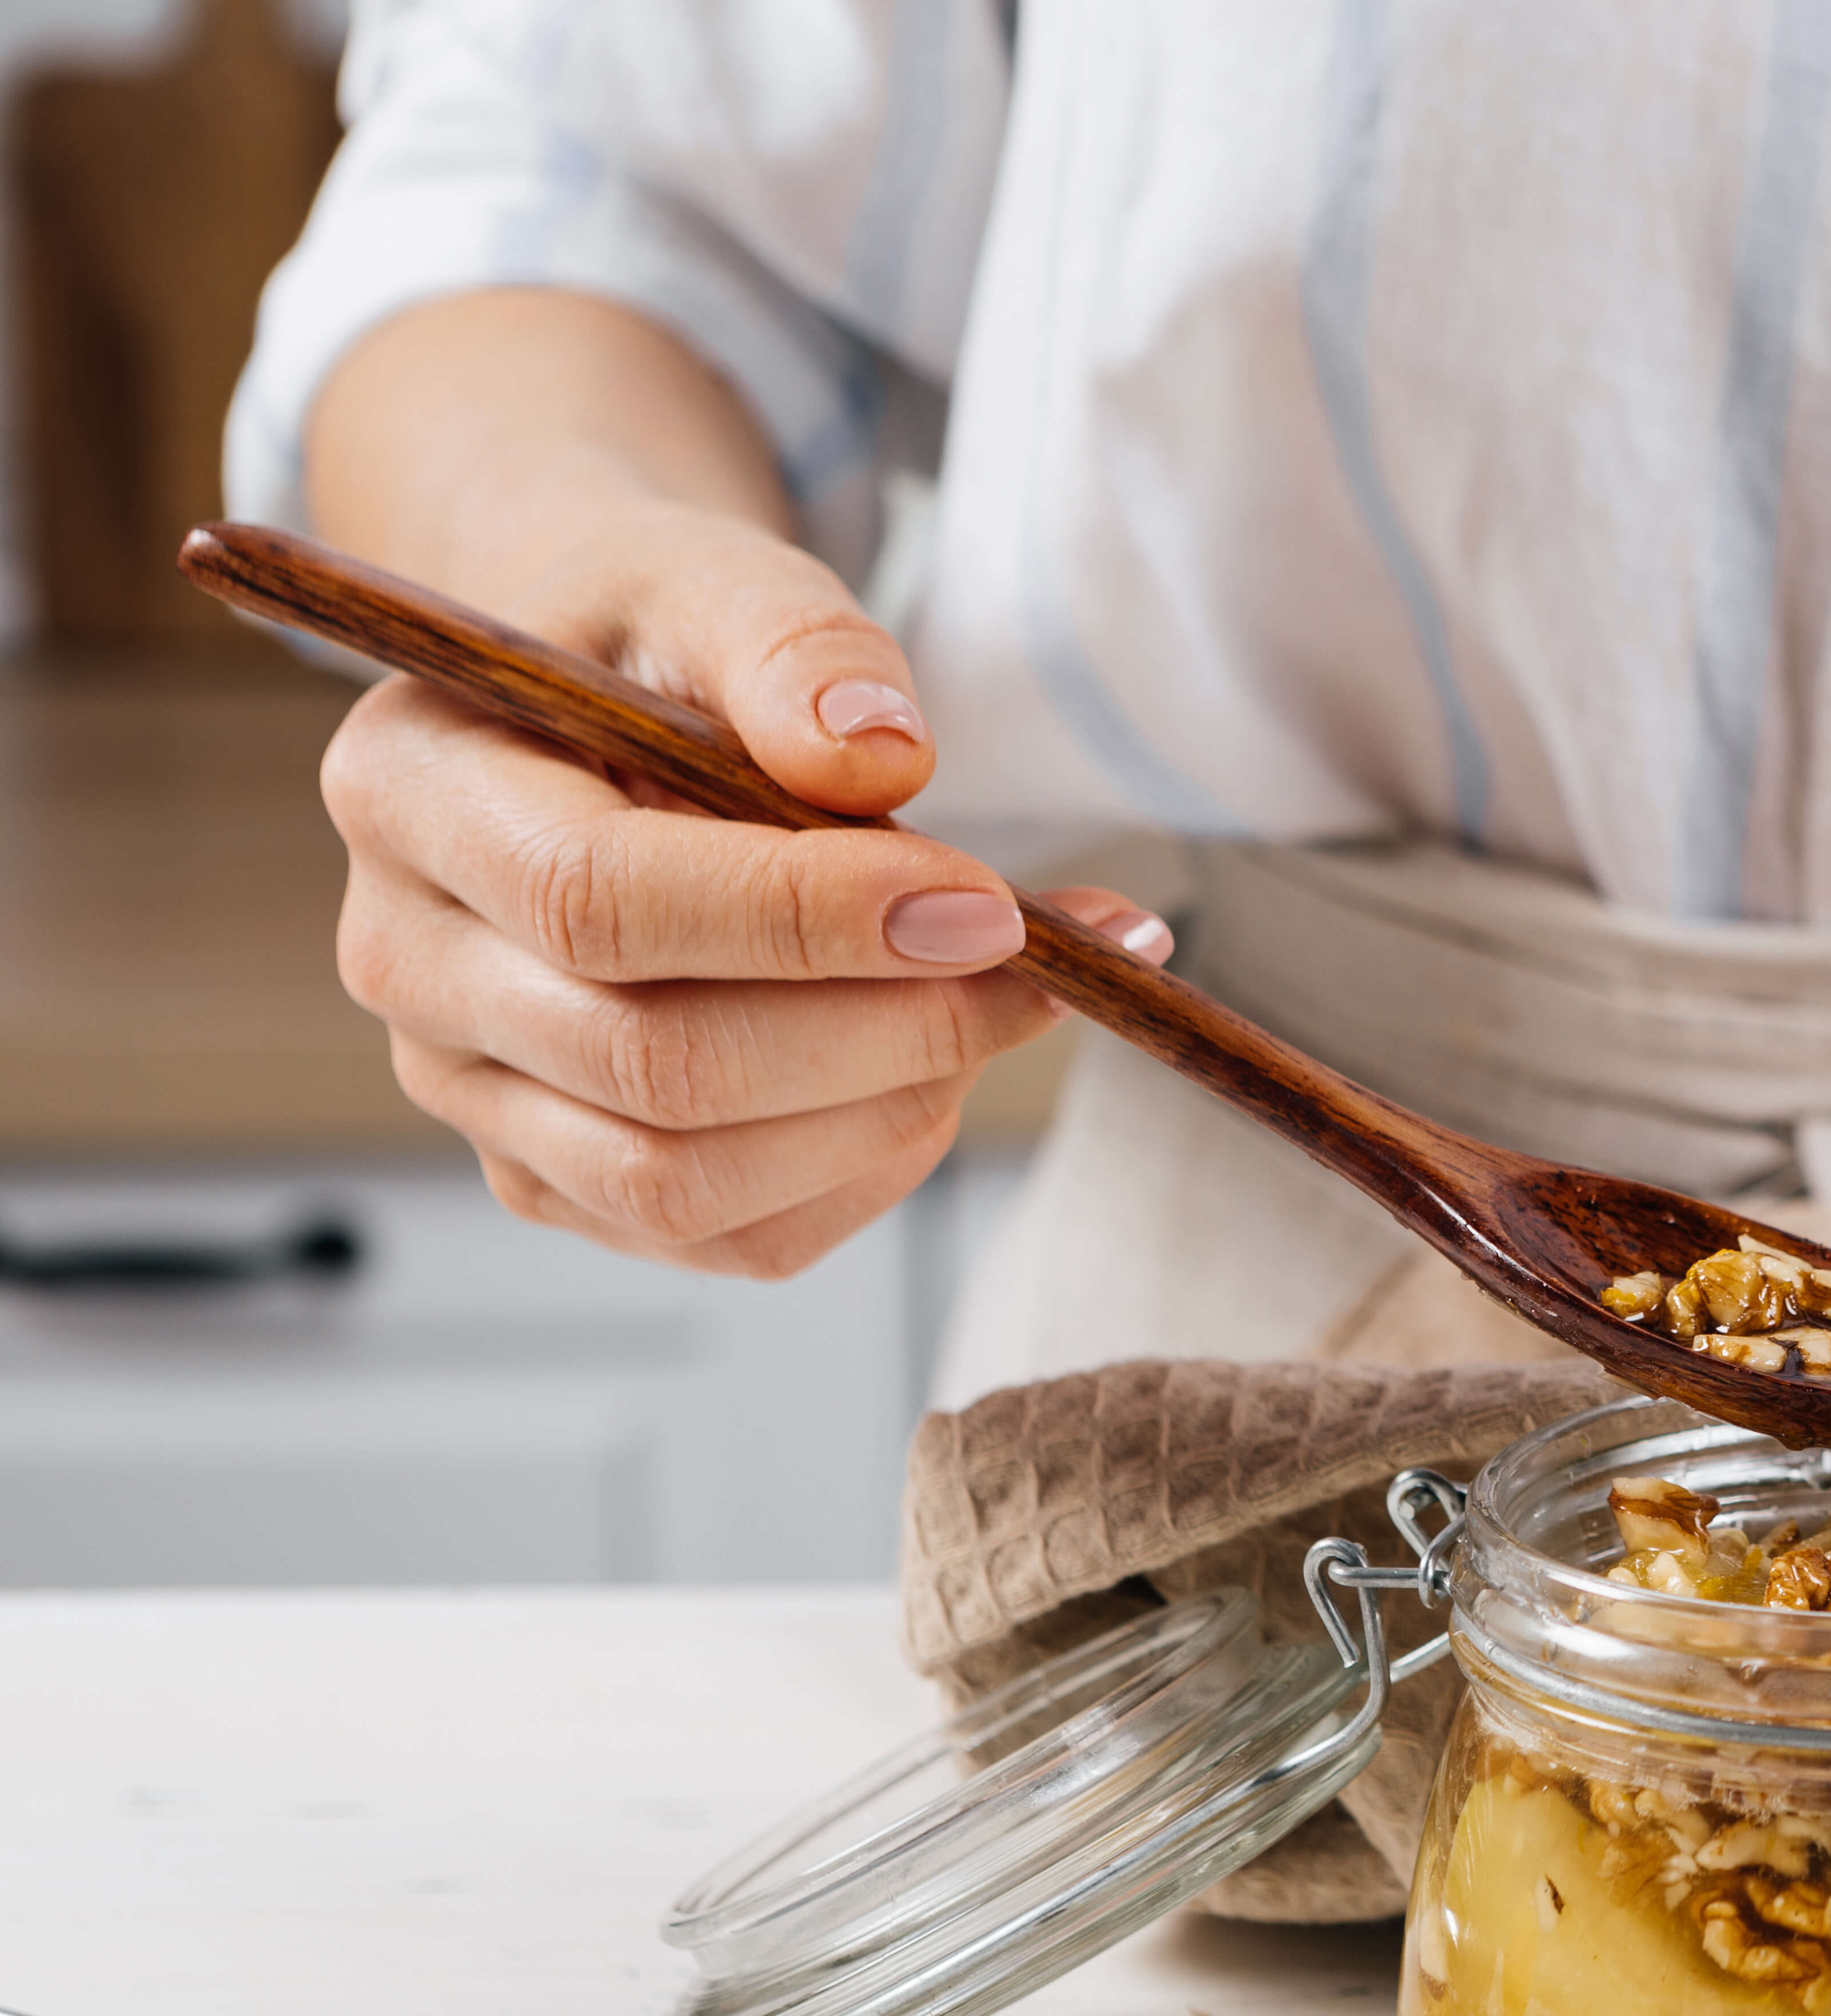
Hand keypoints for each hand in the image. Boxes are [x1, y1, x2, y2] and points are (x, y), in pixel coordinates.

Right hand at [317, 497, 1168, 1275]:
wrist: (595, 717)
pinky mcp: (559, 1180)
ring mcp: (471, 1094)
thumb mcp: (718, 583)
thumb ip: (797, 648)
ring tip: (1004, 1005)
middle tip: (1044, 966)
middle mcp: (404, 963)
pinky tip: (936, 1067)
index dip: (810, 920)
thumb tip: (876, 753)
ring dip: (888, 1107)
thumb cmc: (659, 645)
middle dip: (886, 1029)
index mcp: (409, 793)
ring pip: (689, 1180)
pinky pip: (733, 1235)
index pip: (599, 900)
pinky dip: (867, 1166)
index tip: (992, 906)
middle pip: (654, 1065)